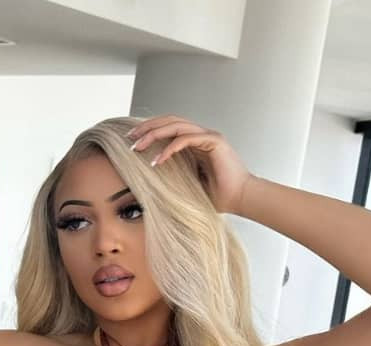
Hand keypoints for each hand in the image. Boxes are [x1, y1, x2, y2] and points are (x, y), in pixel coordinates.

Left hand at [126, 115, 254, 214]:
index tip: (131, 142)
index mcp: (195, 143)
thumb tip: (147, 181)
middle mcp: (201, 135)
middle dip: (147, 128)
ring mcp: (209, 136)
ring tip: (138, 147)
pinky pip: (187, 139)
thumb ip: (172, 176)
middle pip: (170, 121)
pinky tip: (157, 161)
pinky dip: (170, 148)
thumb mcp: (186, 184)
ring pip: (177, 126)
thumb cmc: (217, 196)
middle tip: (129, 139)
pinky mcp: (215, 142)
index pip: (169, 128)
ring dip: (155, 134)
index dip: (150, 131)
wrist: (241, 199)